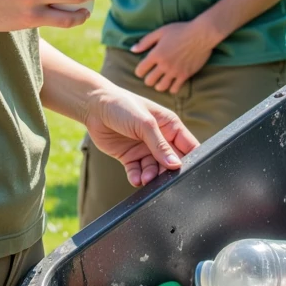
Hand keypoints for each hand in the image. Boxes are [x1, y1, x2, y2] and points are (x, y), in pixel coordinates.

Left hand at [84, 83, 198, 187]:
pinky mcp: (130, 157)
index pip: (188, 145)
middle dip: (169, 172)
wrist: (93, 106)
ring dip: (152, 176)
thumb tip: (175, 165)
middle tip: (164, 179)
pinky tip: (136, 179)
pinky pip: (137, 171)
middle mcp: (159, 139)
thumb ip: (160, 145)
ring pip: (154, 169)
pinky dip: (137, 177)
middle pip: (171, 162)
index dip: (192, 159)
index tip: (190, 171)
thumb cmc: (121, 106)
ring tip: (146, 179)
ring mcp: (144, 149)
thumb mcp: (145, 123)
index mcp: (169, 126)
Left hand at [131, 17, 219, 94]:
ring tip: (161, 80)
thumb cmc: (180, 30)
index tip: (143, 69)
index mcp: (156, 54)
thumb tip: (132, 50)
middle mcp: (164, 65)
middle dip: (148, 79)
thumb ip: (145, 41)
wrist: (201, 34)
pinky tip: (172, 82)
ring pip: (161, 87)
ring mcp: (175, 71)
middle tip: (152, 75)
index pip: (140, 70)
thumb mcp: (160, 31)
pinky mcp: (185, 75)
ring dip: (159, 85)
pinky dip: (171, 88)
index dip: (139, 71)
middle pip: (149, 81)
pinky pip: (175, 89)